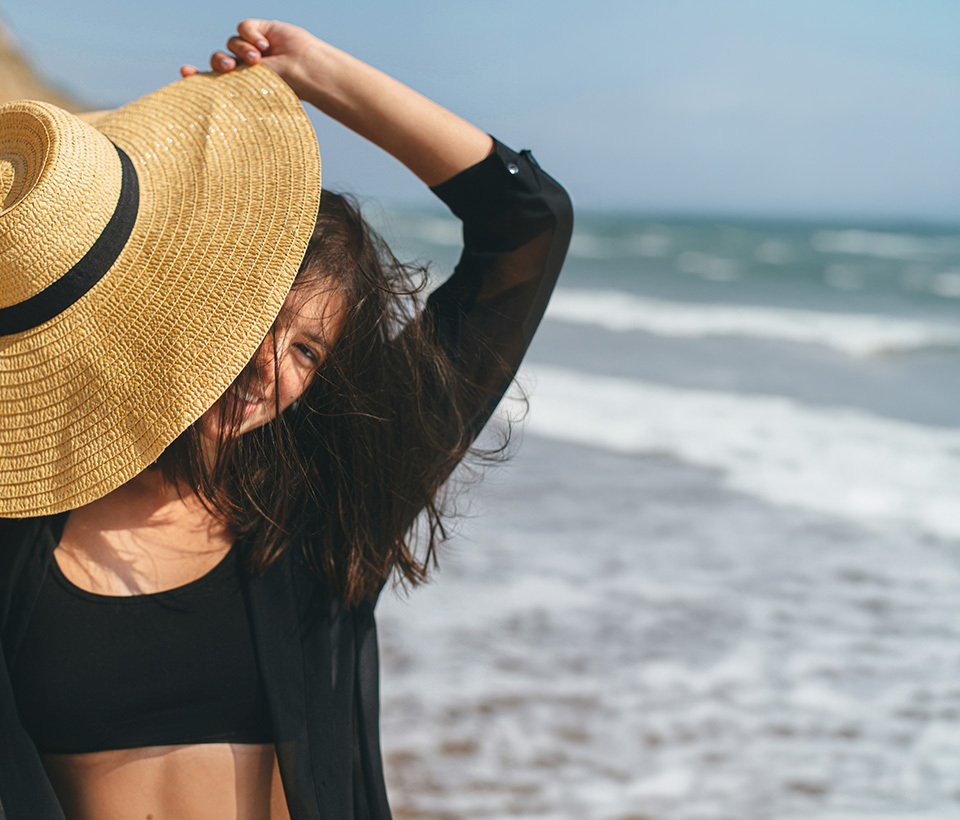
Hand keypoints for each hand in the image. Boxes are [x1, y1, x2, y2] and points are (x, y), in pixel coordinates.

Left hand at [180, 19, 318, 98]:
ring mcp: (253, 47)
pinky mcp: (261, 30)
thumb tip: (196, 81)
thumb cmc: (285, 88)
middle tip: (229, 67)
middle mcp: (245, 66)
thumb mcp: (251, 89)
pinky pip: (244, 27)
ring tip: (258, 59)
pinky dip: (251, 35)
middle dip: (220, 62)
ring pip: (231, 42)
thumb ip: (226, 85)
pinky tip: (265, 45)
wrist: (306, 71)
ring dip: (241, 50)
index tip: (184, 73)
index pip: (214, 79)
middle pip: (218, 58)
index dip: (197, 75)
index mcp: (242, 85)